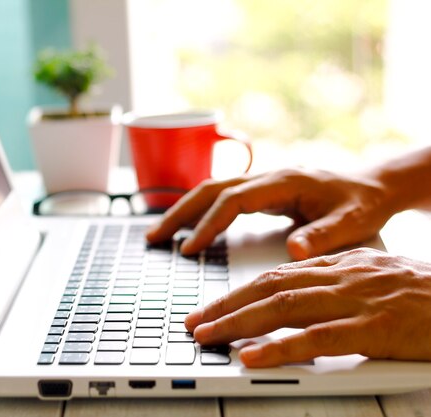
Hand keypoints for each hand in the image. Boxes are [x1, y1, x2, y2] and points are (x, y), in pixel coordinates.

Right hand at [146, 168, 395, 259]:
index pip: (233, 201)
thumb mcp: (353, 222)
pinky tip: (189, 228)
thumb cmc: (362, 204)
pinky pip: (221, 197)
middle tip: (153, 237)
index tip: (190, 249)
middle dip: (179, 212)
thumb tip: (295, 250)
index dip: (208, 224)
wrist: (372, 186)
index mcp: (284, 181)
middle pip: (210, 189)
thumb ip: (325, 235)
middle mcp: (267, 177)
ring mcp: (262, 182)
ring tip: (159, 233)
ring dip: (183, 210)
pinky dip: (199, 211)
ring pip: (211, 190)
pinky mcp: (261, 191)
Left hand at [185, 248, 430, 366]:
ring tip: (208, 337)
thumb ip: (337, 283)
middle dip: (226, 306)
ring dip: (239, 323)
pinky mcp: (375, 330)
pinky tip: (252, 358)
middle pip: (270, 288)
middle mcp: (342, 278)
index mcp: (340, 266)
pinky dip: (281, 348)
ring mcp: (357, 301)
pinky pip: (318, 339)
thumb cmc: (427, 296)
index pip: (276, 276)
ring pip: (284, 308)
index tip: (211, 307)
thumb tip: (297, 294)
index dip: (238, 291)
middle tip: (194, 323)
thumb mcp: (376, 278)